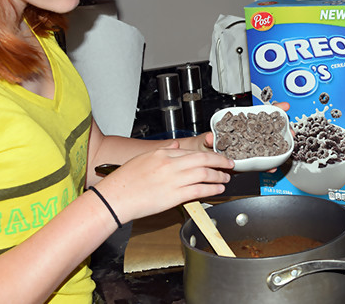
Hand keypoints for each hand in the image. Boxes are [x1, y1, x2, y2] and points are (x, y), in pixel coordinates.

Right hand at [91, 141, 233, 222]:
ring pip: (204, 174)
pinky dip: (212, 188)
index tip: (215, 157)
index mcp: (162, 154)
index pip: (191, 151)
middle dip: (219, 161)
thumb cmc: (125, 181)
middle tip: (229, 163)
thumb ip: (163, 151)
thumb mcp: (143, 159)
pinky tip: (218, 189)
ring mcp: (173, 180)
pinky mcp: (174, 196)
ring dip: (218, 175)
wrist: (115, 198)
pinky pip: (199, 190)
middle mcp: (170, 164)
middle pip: (202, 159)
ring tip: (226, 178)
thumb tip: (176, 146)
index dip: (207, 154)